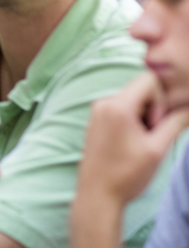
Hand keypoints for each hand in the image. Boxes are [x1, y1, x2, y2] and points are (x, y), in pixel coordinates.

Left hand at [77, 73, 188, 207]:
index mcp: (117, 106)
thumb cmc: (126, 174)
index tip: (157, 125)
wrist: (97, 194)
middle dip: (154, 109)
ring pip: (133, 100)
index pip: (150, 80)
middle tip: (151, 136)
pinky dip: (133, 120)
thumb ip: (176, 123)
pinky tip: (131, 143)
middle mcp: (103, 102)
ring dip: (145, 116)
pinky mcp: (97, 119)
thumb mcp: (158, 149)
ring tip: (141, 142)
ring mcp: (98, 110)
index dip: (162, 100)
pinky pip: (122, 108)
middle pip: (141, 89)